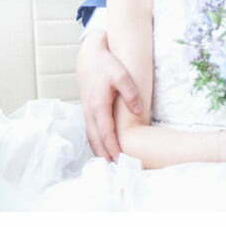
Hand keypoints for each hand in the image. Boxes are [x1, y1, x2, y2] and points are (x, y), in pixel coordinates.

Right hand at [76, 30, 142, 160]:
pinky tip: (101, 149)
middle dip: (104, 155)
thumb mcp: (122, 75)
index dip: (112, 147)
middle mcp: (89, 112)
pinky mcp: (87, 110)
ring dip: (99, 151)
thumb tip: (139, 110)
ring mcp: (86, 111)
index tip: (119, 159)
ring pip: (91, 137)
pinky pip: (90, 131)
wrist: (89, 56)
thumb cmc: (107, 64)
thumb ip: (130, 93)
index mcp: (98, 105)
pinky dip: (95, 142)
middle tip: (115, 170)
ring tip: (109, 164)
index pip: (105, 132)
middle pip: (96, 139)